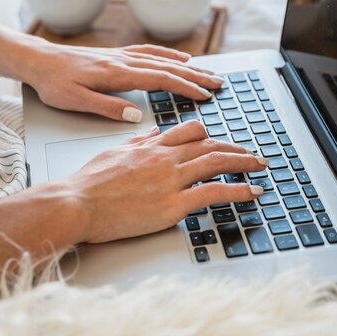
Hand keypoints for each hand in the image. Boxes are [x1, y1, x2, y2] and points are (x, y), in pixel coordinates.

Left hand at [21, 43, 223, 121]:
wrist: (37, 60)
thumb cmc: (53, 84)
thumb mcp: (75, 101)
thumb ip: (107, 108)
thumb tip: (136, 115)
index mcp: (116, 74)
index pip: (159, 79)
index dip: (185, 87)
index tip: (204, 96)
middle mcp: (123, 61)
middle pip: (168, 67)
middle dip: (196, 76)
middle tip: (219, 84)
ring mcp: (121, 56)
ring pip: (162, 59)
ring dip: (188, 66)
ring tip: (208, 73)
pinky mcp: (117, 55)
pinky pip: (150, 52)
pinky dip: (169, 55)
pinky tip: (180, 59)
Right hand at [59, 120, 266, 242]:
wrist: (76, 203)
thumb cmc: (88, 183)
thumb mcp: (113, 153)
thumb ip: (138, 142)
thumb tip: (157, 131)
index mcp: (152, 146)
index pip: (191, 132)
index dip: (213, 136)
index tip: (224, 141)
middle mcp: (165, 158)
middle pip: (211, 145)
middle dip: (237, 148)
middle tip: (253, 155)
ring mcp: (171, 179)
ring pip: (217, 162)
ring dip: (244, 163)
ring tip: (261, 167)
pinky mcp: (173, 204)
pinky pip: (214, 192)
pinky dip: (238, 190)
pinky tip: (252, 192)